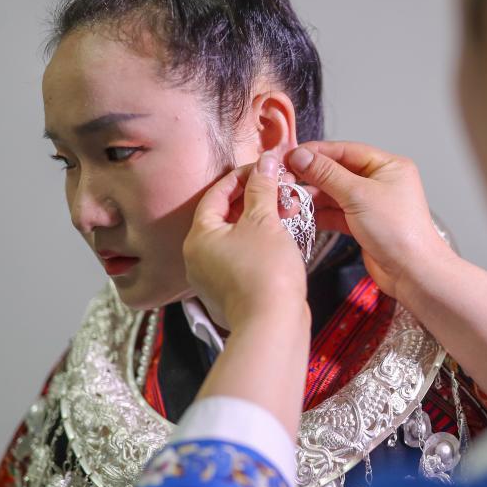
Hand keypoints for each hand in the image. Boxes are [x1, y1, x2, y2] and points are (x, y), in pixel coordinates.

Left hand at [183, 152, 308, 330]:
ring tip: (288, 211)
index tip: (264, 168)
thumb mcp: (264, 221)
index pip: (216, 194)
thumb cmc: (265, 273)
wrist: (272, 323)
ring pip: (237, 238)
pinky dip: (261, 244)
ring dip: (262, 221)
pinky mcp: (231, 292)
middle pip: (226, 216)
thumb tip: (264, 162)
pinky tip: (283, 236)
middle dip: (255, 199)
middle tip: (280, 188)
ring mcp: (214, 278)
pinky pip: (243, 258)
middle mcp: (199, 258)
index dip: (242, 176)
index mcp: (198, 237)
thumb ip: (262, 188)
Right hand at [286, 141, 454, 296]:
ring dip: (313, 198)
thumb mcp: (358, 195)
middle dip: (311, 177)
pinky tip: (303, 215)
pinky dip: (321, 214)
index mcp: (387, 166)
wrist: (411, 271)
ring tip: (291, 201)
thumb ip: (327, 174)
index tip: (291, 156)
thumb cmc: (397, 230)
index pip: (345, 150)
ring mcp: (371, 204)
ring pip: (334, 194)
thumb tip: (302, 155)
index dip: (316, 152)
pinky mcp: (363, 224)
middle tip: (286, 180)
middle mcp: (380, 182)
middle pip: (338, 172)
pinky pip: (337, 213)